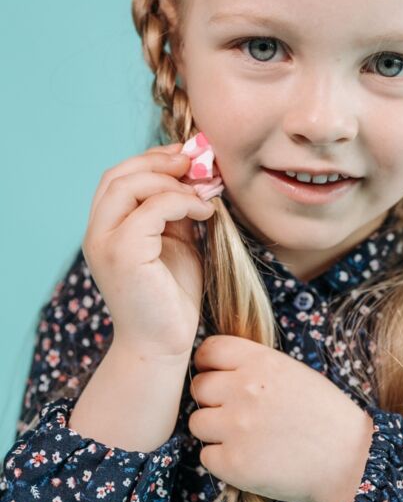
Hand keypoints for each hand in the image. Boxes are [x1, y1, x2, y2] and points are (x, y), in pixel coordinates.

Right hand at [81, 142, 215, 360]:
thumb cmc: (172, 297)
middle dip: (160, 162)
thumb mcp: (176, 242)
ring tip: (203, 190)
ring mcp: (105, 243)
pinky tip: (205, 212)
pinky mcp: (122, 254)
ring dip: (171, 181)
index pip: (118, 177)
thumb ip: (176, 211)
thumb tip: (196, 176)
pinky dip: (182, 202)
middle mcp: (97, 233)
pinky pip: (151, 209)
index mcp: (106, 228)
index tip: (187, 156)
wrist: (163, 345)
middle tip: (197, 163)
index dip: (152, 159)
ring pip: (129, 185)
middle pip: (118, 175)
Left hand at [188, 335, 374, 501]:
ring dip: (214, 431)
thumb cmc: (324, 413)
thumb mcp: (292, 372)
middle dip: (212, 399)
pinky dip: (222, 460)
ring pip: (197, 422)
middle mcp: (243, 390)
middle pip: (199, 387)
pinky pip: (206, 456)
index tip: (216, 375)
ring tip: (244, 437)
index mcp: (260, 362)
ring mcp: (236, 427)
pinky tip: (249, 458)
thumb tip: (217, 369)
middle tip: (236, 412)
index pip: (209, 350)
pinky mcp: (233, 463)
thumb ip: (254, 366)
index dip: (209, 364)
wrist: (349, 459)